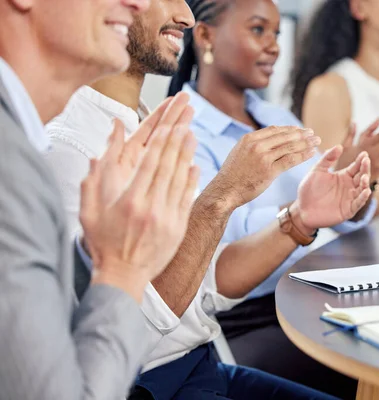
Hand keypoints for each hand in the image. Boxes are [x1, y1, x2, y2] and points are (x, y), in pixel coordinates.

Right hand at [80, 93, 198, 300]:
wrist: (123, 277)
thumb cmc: (103, 243)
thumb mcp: (89, 212)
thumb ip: (94, 181)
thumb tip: (97, 154)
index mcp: (130, 201)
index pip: (149, 163)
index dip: (161, 141)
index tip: (169, 123)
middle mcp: (151, 207)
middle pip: (168, 166)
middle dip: (177, 139)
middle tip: (185, 119)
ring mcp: (168, 218)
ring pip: (180, 179)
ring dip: (187, 155)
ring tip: (192, 134)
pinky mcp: (178, 228)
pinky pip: (187, 198)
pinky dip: (192, 180)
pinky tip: (195, 165)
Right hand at [215, 126, 319, 207]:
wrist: (225, 191)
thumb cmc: (233, 174)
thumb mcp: (240, 152)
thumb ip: (254, 144)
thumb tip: (269, 135)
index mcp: (249, 139)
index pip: (274, 130)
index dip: (289, 129)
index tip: (300, 130)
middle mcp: (257, 145)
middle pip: (284, 136)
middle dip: (301, 134)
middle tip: (313, 133)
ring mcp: (263, 157)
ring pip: (290, 147)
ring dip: (306, 143)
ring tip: (316, 141)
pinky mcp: (269, 171)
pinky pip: (290, 160)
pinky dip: (303, 155)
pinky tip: (312, 153)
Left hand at [292, 146, 370, 232]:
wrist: (302, 209)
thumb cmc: (309, 190)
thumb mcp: (317, 171)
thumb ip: (327, 159)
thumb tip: (339, 146)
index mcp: (343, 176)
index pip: (355, 167)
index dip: (361, 161)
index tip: (364, 154)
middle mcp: (349, 186)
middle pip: (362, 176)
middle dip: (365, 169)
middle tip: (366, 161)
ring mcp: (350, 198)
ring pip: (362, 189)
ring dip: (365, 183)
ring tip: (365, 177)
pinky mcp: (348, 210)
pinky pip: (358, 203)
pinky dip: (363, 198)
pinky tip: (365, 191)